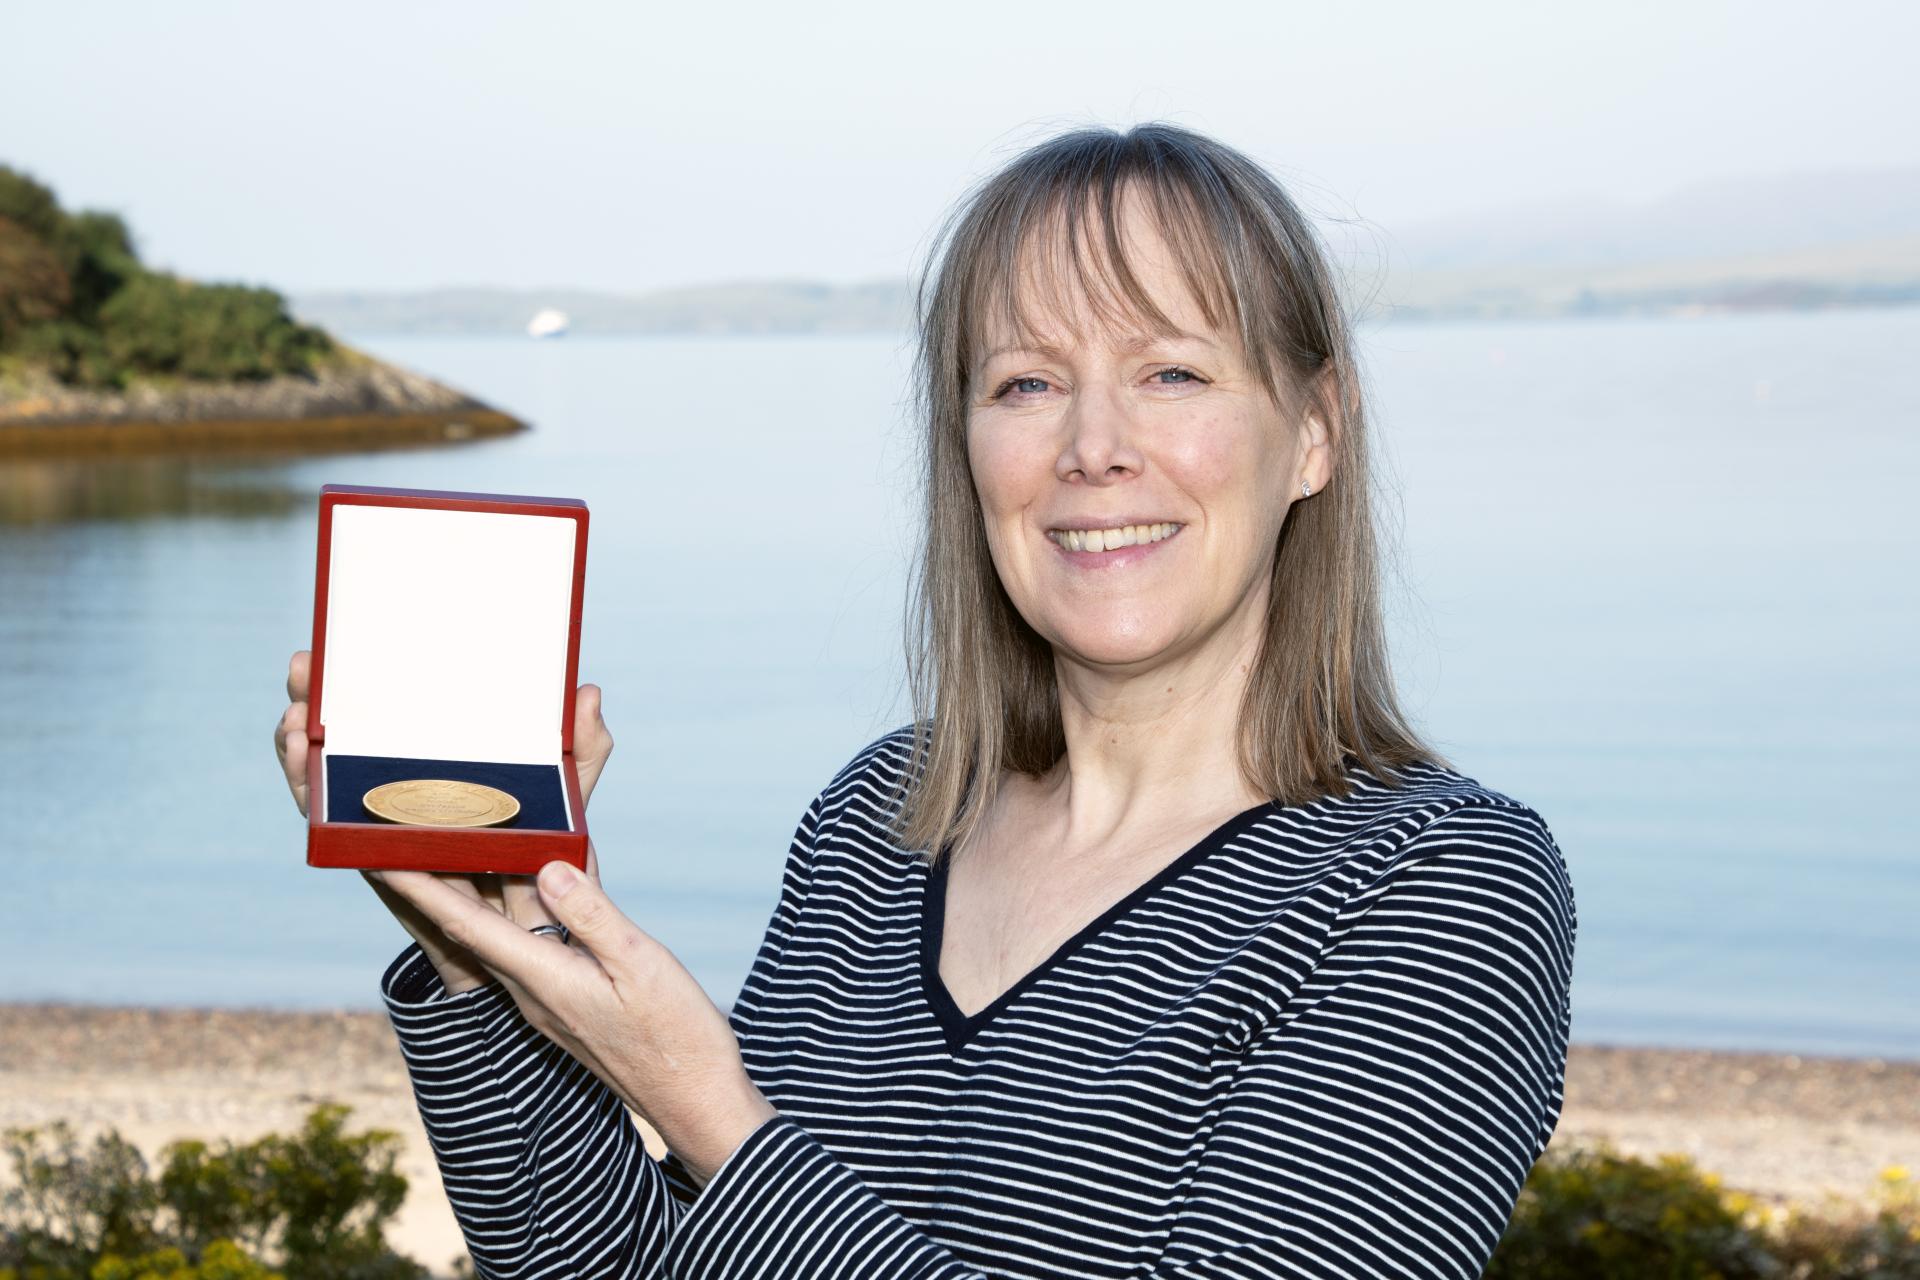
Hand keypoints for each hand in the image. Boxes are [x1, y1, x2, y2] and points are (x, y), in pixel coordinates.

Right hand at [274, 648, 616, 993]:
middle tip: (301, 668)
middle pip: (339, 731)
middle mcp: (395, 780)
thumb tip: (589, 692)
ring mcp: (378, 816)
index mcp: (435, 756)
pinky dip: (307, 794)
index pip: (385, 705)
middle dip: (310, 697)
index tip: (333, 643)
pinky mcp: (371, 853)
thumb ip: (582, 748)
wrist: (528, 930)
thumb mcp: (564, 792)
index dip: (355, 672)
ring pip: (318, 774)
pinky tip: (303, 770)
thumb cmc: (540, 852)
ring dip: (295, 745)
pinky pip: (328, 823)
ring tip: (295, 721)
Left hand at [368, 851, 778, 1185]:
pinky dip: (520, 913)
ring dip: (474, 896)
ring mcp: (550, 1002)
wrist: (696, 1102)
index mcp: (543, 979)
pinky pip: (532, 948)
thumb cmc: (676, 1037)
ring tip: (455, 852)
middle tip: (402, 836)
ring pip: (501, 936)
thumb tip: (546, 868)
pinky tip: (537, 889)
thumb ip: (591, 914)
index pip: (464, 924)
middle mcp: (533, 992)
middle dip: (434, 882)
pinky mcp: (570, 1005)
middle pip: (471, 927)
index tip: (374, 854)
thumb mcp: (640, 964)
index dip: (417, 886)